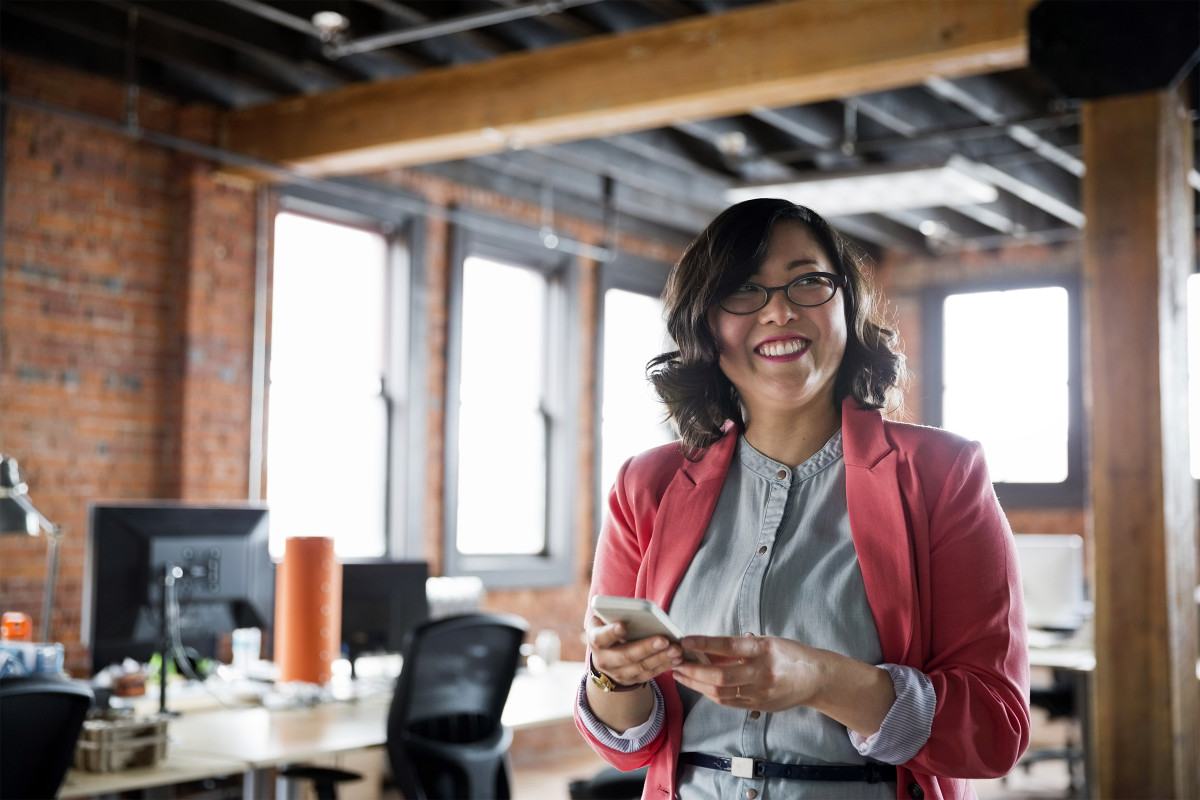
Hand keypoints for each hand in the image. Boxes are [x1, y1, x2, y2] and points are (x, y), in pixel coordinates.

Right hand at [586, 615, 683, 687]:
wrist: (605, 656)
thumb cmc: (608, 629)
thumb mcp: (604, 620)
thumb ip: (614, 614)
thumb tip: (637, 610)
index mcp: (596, 640)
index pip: (601, 637)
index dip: (610, 632)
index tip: (622, 625)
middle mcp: (604, 660)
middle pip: (626, 656)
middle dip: (646, 648)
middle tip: (664, 640)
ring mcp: (618, 673)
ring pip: (641, 667)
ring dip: (661, 658)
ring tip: (676, 649)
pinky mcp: (632, 680)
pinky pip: (650, 674)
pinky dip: (665, 666)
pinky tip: (677, 659)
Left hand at [672, 634, 896, 736]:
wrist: (817, 679)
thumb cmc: (791, 655)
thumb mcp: (768, 642)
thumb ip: (740, 647)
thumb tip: (708, 649)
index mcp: (765, 650)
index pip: (729, 646)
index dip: (704, 644)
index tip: (685, 640)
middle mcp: (762, 673)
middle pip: (720, 676)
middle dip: (693, 671)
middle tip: (676, 663)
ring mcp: (760, 693)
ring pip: (720, 692)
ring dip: (696, 684)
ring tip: (681, 675)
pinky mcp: (759, 705)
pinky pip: (728, 702)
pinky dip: (710, 694)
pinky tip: (699, 686)